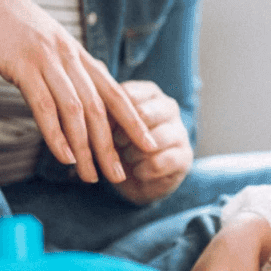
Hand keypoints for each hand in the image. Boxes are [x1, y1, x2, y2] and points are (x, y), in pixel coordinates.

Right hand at [0, 0, 155, 181]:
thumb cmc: (3, 21)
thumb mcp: (41, 41)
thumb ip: (60, 63)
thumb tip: (73, 86)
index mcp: (76, 52)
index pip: (115, 91)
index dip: (134, 120)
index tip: (149, 144)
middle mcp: (69, 56)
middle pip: (100, 108)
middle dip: (112, 146)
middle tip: (120, 176)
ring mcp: (48, 60)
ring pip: (76, 112)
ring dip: (86, 149)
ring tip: (91, 177)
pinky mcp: (23, 66)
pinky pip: (45, 106)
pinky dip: (57, 134)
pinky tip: (64, 157)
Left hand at [108, 80, 191, 205]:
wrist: (135, 177)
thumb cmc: (117, 144)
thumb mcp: (105, 127)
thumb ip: (99, 115)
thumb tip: (86, 110)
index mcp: (148, 93)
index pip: (127, 94)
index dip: (108, 115)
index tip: (99, 129)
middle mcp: (168, 107)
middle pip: (143, 114)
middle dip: (123, 135)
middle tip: (115, 145)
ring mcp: (180, 131)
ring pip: (154, 140)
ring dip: (133, 154)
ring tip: (127, 159)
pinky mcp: (185, 157)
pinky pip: (161, 162)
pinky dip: (144, 170)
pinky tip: (138, 172)